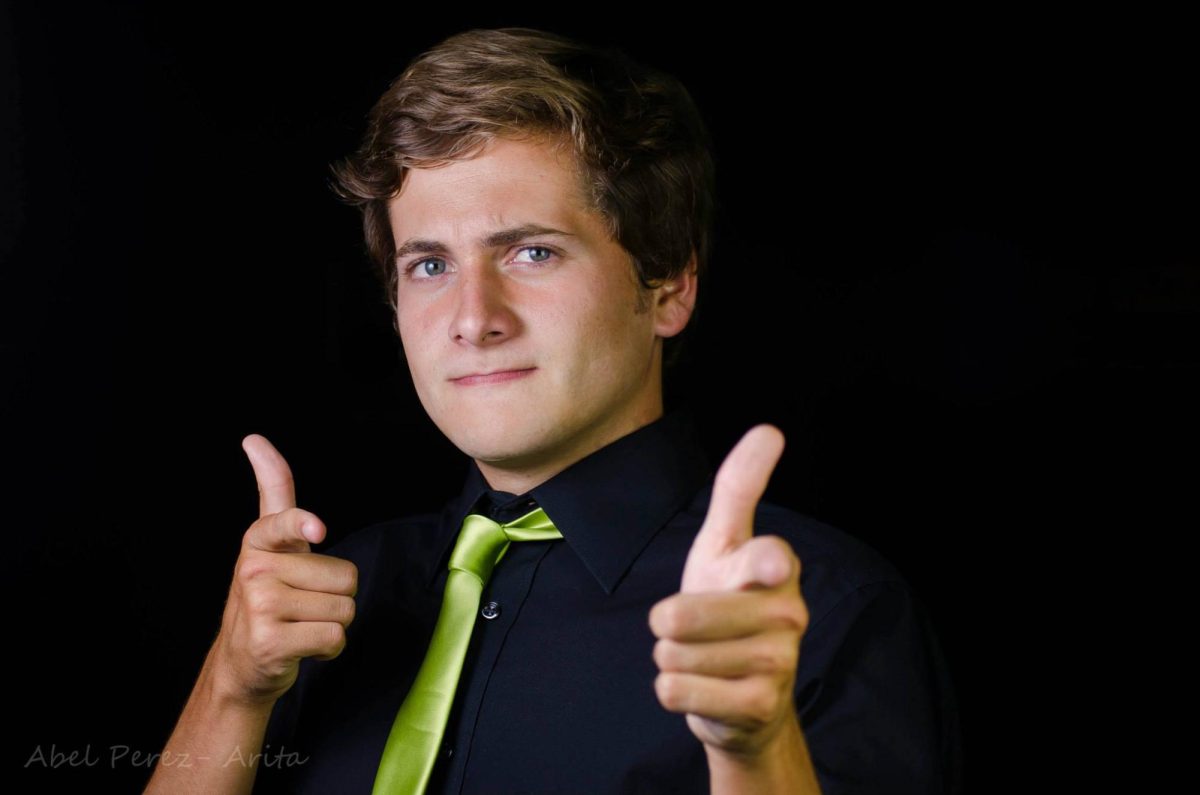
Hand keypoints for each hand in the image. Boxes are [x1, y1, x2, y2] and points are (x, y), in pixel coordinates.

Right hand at [206, 434, 358, 706]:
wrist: (242, 663)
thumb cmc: (269, 596)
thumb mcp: (272, 544)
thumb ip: (273, 493)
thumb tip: (254, 438)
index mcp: (258, 541)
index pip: (282, 521)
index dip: (303, 527)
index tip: (316, 530)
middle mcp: (254, 570)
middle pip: (345, 577)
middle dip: (336, 596)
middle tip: (303, 605)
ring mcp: (260, 606)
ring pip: (344, 608)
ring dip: (332, 623)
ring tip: (300, 625)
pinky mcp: (270, 641)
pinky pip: (334, 637)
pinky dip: (329, 648)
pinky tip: (301, 646)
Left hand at [649, 424, 808, 758]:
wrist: (747, 698)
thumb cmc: (729, 601)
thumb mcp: (724, 543)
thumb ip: (739, 487)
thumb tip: (770, 428)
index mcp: (776, 565)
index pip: (764, 556)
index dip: (757, 563)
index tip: (762, 565)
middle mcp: (788, 611)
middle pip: (683, 616)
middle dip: (666, 623)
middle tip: (686, 624)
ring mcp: (780, 661)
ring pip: (673, 654)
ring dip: (671, 656)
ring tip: (701, 655)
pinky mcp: (760, 705)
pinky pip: (675, 689)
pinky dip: (673, 688)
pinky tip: (703, 686)